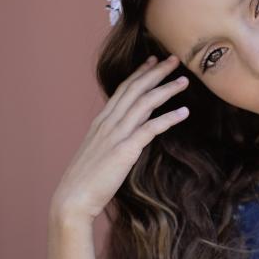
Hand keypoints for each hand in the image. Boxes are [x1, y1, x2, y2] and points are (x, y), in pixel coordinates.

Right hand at [50, 54, 189, 221]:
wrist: (73, 199)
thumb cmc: (86, 181)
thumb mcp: (98, 154)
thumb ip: (112, 141)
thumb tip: (127, 138)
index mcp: (101, 122)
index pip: (123, 90)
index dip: (140, 74)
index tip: (153, 61)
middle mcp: (108, 123)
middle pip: (135, 89)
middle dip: (156, 72)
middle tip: (175, 59)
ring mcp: (116, 135)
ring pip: (144, 103)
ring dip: (166, 89)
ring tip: (184, 81)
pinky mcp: (125, 150)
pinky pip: (151, 128)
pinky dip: (169, 118)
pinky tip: (184, 112)